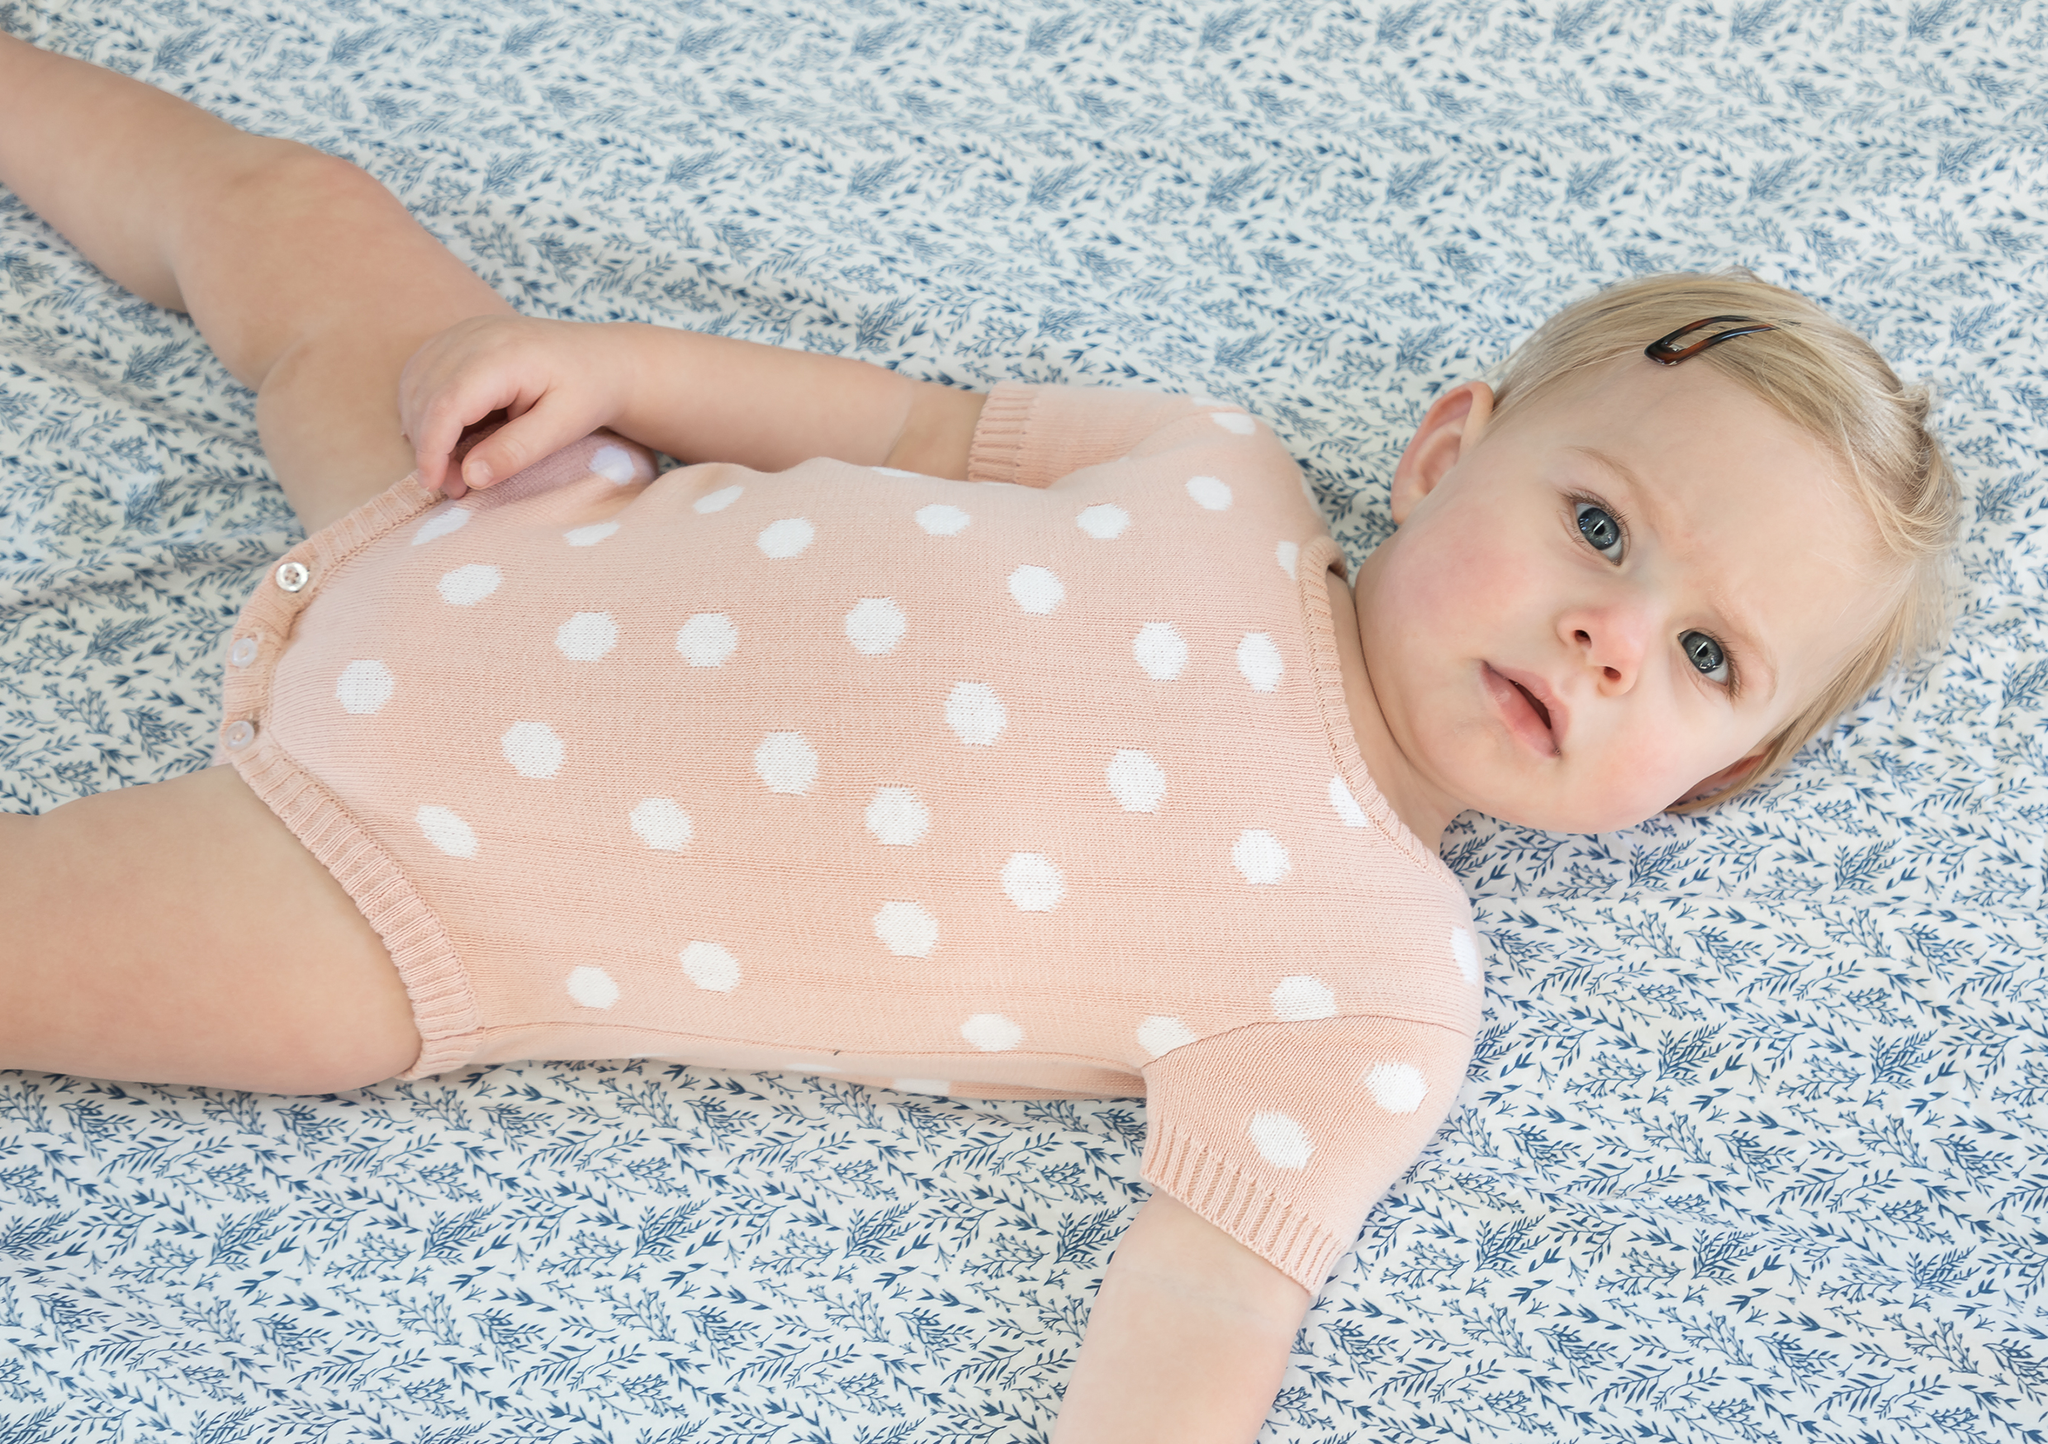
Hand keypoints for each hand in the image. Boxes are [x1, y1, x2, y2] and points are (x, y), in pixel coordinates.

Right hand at [399, 315, 633, 496]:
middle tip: (455, 487)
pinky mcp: (457, 340)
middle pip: (423, 395)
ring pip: (414, 385)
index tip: (435, 486)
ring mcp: (462, 333)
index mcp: (503, 355)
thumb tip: (469, 477)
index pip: (446, 403)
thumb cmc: (589, 392)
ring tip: (455, 466)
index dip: (432, 449)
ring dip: (422, 430)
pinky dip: (423, 409)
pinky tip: (448, 436)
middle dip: (428, 447)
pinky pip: (420, 375)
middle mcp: (474, 336)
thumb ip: (517, 451)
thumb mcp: (563, 428)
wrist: (602, 358)